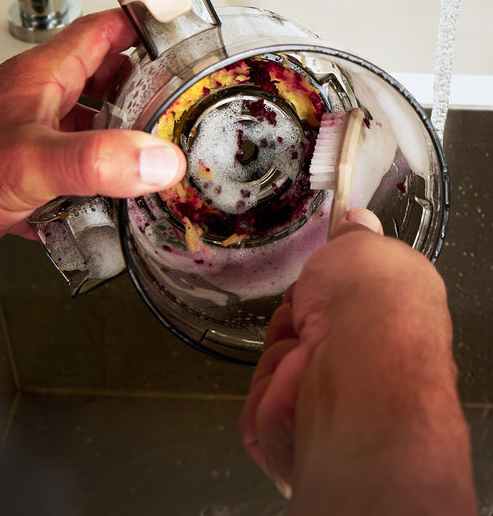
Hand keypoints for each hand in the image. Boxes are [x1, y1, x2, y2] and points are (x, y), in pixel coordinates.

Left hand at [0, 10, 186, 239]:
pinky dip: (99, 176)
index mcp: (44, 78)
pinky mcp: (30, 170)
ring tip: (153, 152)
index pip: (101, 31)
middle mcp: (40, 101)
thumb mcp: (31, 160)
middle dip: (143, 86)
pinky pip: (76, 163)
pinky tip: (110, 199)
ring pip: (91, 121)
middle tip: (174, 102)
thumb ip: (96, 159)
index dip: (141, 26)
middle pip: (103, 76)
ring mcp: (35, 135)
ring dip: (123, 135)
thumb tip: (158, 160)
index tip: (176, 31)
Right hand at [239, 209, 475, 514]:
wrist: (355, 371)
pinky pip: (261, 396)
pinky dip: (271, 384)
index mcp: (390, 317)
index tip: (321, 274)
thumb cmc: (369, 305)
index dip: (327, 281)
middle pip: (303, 323)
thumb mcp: (365, 246)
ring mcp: (331, 395)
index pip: (346, 297)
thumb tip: (359, 221)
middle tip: (310, 311)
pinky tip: (295, 381)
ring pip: (278, 357)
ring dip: (283, 348)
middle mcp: (364, 358)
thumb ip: (357, 236)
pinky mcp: (299, 430)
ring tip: (306, 351)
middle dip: (296, 312)